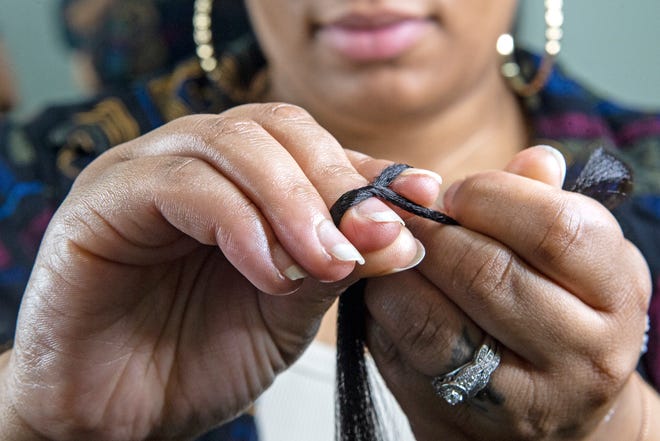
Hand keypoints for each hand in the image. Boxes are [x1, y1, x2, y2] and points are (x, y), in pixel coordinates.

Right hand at [0, 103, 436, 439]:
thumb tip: (401, 232)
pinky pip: (182, 184)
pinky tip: (268, 271)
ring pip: (234, 145)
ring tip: (324, 262)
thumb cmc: (198, 359)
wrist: (119, 413)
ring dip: (294, 203)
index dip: (369, 169)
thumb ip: (337, 263)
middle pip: (277, 127)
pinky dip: (240, 223)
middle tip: (372, 237)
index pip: (313, 144)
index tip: (423, 195)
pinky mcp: (105, 197)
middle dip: (335, 183)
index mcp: (239, 179)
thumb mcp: (290, 309)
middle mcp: (193, 161)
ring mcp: (145, 170)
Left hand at [364, 146, 651, 439]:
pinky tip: (387, 289)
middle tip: (408, 215)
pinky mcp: (458, 417)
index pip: (556, 230)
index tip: (458, 194)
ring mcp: (519, 398)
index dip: (491, 198)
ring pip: (432, 318)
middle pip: (487, 273)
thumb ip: (546, 205)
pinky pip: (401, 350)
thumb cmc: (554, 311)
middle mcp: (582, 355)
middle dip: (433, 233)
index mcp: (616, 295)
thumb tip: (535, 159)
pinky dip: (382, 308)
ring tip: (394, 248)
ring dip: (399, 270)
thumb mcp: (570, 258)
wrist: (550, 411)